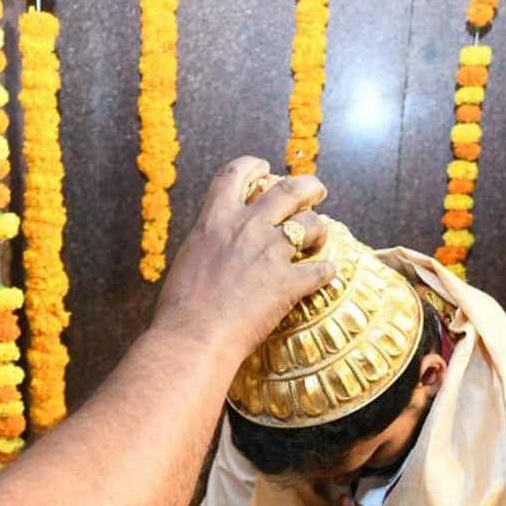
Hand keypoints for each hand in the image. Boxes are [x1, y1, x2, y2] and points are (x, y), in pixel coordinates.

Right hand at [155, 156, 335, 359]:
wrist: (191, 339)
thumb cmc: (179, 310)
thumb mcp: (188, 263)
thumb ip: (209, 248)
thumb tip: (216, 251)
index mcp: (215, 222)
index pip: (235, 175)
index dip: (253, 166)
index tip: (264, 169)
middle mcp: (246, 229)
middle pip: (289, 189)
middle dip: (308, 186)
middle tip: (316, 191)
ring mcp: (270, 254)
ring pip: (312, 224)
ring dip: (318, 230)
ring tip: (318, 241)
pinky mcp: (289, 283)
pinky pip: (321, 270)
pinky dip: (326, 272)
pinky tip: (325, 276)